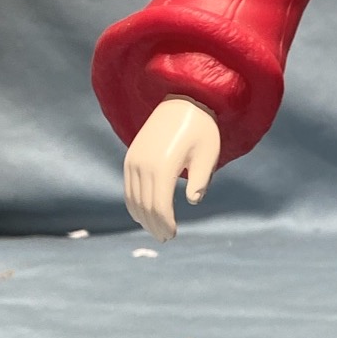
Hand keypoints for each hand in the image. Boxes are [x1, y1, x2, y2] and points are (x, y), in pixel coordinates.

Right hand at [123, 97, 220, 241]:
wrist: (182, 99)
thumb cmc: (201, 128)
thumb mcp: (208, 153)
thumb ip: (201, 178)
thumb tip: (193, 200)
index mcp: (163, 165)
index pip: (159, 205)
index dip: (165, 224)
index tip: (172, 235)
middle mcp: (143, 164)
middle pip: (144, 205)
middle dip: (154, 225)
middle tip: (165, 238)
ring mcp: (133, 160)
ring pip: (132, 198)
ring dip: (142, 217)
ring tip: (155, 230)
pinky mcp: (131, 157)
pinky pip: (128, 187)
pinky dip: (134, 203)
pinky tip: (144, 213)